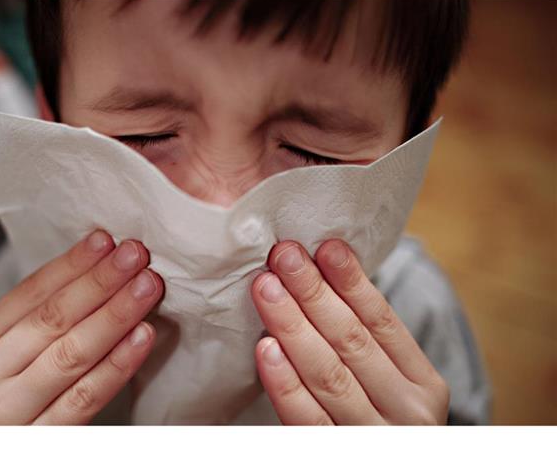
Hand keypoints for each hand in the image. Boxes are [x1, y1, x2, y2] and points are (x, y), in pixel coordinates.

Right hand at [0, 230, 162, 423]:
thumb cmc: (8, 407)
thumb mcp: (6, 362)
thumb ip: (38, 326)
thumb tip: (98, 271)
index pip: (27, 295)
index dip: (70, 265)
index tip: (105, 240)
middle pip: (51, 319)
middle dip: (99, 282)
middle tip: (135, 255)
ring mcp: (6, 413)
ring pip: (71, 353)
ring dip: (115, 314)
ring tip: (147, 287)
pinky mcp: (38, 442)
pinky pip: (85, 396)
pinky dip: (118, 364)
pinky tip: (142, 337)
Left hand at [251, 239, 449, 424]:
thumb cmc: (380, 421)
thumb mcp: (391, 386)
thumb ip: (365, 343)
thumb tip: (321, 272)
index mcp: (424, 385)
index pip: (384, 322)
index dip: (352, 282)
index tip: (325, 246)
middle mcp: (407, 414)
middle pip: (352, 342)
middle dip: (313, 293)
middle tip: (283, 255)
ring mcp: (372, 439)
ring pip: (328, 375)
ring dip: (293, 326)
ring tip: (266, 287)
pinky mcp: (334, 458)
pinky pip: (305, 419)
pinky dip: (285, 383)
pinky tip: (265, 349)